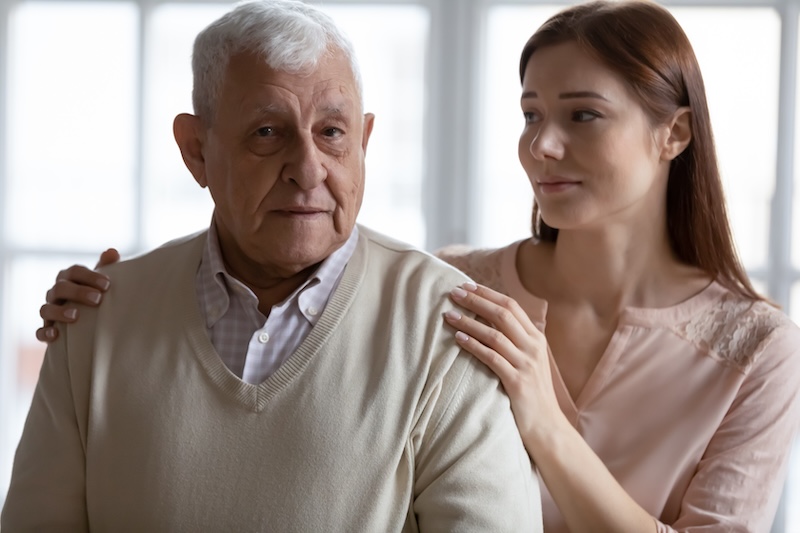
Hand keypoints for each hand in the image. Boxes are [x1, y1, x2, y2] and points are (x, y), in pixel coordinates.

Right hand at [35, 248, 119, 342]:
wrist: (86, 322)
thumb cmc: (94, 295)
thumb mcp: (100, 282)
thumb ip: (106, 267)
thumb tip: (112, 251)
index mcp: (69, 279)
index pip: (74, 272)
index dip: (89, 276)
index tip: (107, 284)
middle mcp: (56, 293)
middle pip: (60, 288)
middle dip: (78, 292)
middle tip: (97, 299)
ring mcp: (49, 311)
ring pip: (46, 309)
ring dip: (59, 312)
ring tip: (76, 315)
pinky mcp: (46, 330)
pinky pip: (39, 332)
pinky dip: (45, 333)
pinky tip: (55, 335)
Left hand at [443, 281, 562, 448]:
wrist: (548, 427)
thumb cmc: (533, 394)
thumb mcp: (530, 361)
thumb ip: (517, 341)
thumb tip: (491, 320)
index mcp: (536, 338)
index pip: (511, 306)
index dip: (488, 294)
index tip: (467, 285)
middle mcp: (533, 347)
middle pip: (502, 314)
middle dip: (476, 300)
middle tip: (453, 292)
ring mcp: (526, 364)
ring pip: (493, 334)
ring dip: (468, 322)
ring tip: (448, 315)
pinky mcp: (517, 381)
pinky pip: (491, 357)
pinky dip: (473, 345)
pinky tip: (457, 338)